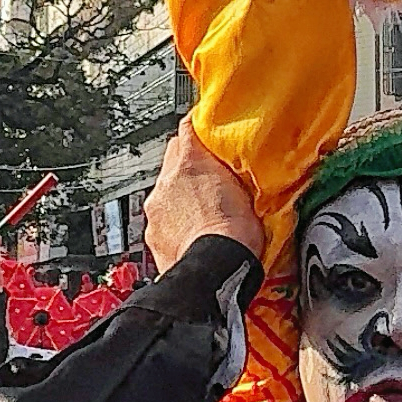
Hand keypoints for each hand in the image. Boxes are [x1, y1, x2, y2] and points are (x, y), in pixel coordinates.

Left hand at [144, 122, 261, 273]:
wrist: (213, 272)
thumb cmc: (235, 235)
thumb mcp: (248, 191)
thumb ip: (234, 171)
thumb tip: (241, 163)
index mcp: (190, 162)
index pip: (187, 128)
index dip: (199, 130)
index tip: (206, 132)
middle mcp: (166, 182)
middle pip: (173, 160)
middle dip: (190, 166)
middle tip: (212, 179)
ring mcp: (156, 209)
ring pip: (166, 192)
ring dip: (181, 197)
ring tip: (205, 212)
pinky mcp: (153, 235)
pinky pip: (162, 221)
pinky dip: (173, 223)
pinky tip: (192, 233)